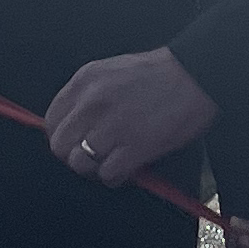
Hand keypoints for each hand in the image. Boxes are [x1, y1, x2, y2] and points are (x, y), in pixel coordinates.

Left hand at [44, 47, 217, 188]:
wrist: (197, 76)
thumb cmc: (158, 74)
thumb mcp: (112, 71)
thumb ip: (88, 94)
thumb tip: (72, 125)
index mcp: (85, 80)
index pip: (52, 121)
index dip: (61, 138)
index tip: (74, 143)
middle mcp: (93, 102)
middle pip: (60, 146)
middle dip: (74, 157)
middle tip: (93, 157)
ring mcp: (112, 125)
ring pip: (81, 163)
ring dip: (95, 168)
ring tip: (112, 161)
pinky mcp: (134, 147)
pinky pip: (108, 175)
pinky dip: (116, 177)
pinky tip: (128, 167)